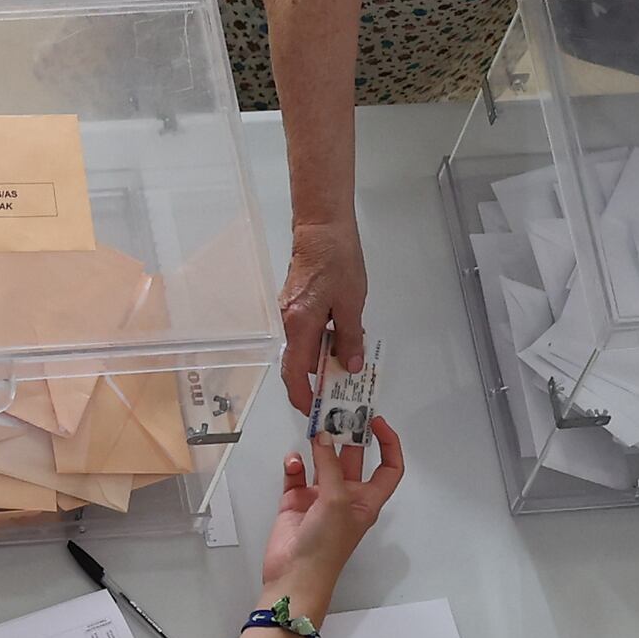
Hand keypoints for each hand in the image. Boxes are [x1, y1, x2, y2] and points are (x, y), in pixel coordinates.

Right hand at [259, 417, 406, 602]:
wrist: (293, 575)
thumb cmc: (326, 548)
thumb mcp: (337, 501)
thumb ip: (330, 466)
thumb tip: (323, 438)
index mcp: (367, 500)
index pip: (388, 468)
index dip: (388, 444)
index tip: (377, 422)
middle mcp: (346, 496)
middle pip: (351, 458)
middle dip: (345, 436)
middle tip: (337, 412)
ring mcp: (319, 498)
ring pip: (321, 463)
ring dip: (317, 447)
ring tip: (312, 428)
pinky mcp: (295, 501)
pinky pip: (296, 474)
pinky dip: (293, 464)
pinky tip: (292, 461)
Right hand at [278, 221, 369, 413]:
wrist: (321, 226)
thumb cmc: (336, 258)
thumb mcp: (351, 304)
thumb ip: (349, 338)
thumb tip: (349, 366)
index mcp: (299, 325)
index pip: (294, 374)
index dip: (303, 397)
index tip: (315, 411)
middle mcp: (288, 323)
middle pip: (297, 364)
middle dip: (316, 382)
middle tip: (340, 393)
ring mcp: (289, 313)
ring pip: (302, 348)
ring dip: (321, 360)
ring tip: (347, 366)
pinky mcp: (294, 304)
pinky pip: (305, 333)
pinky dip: (320, 343)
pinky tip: (341, 340)